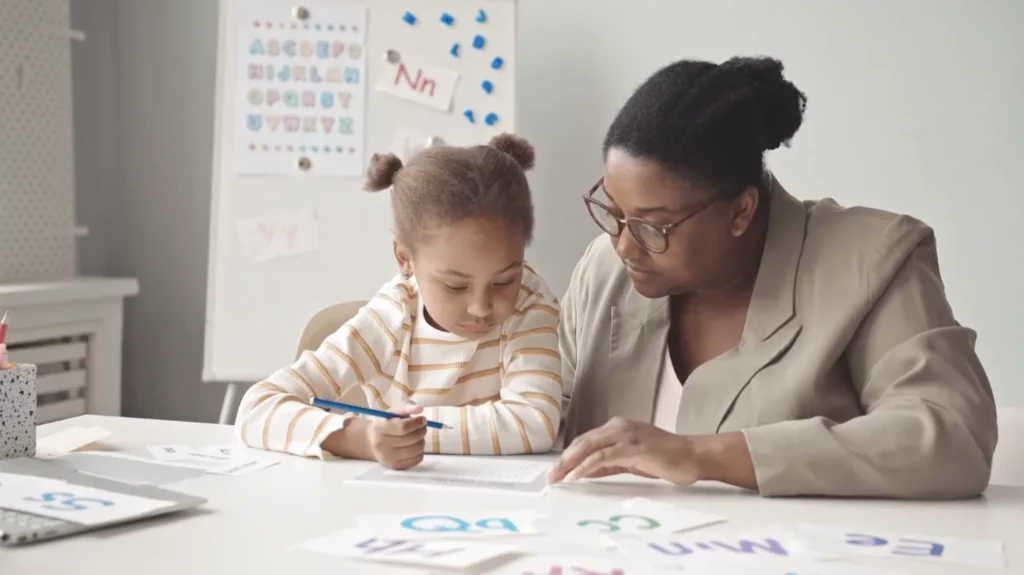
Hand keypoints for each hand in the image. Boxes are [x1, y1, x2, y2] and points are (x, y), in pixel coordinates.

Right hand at [326, 404, 426, 468]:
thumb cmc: (384, 425)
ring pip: (416, 449)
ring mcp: (388, 458)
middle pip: (411, 439)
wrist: (371, 442)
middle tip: (423, 427)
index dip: (416, 423)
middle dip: (421, 431)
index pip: (402, 427)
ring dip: (422, 440)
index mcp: (379, 429)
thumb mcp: (391, 414)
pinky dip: (420, 451)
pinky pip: (417, 459)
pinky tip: (415, 445)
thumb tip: (420, 409)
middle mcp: (382, 445)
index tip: (423, 419)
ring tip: (418, 436)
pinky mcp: (395, 467)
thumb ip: (406, 409)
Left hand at [546, 417, 701, 484]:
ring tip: (557, 478)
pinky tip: (575, 478)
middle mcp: (619, 427)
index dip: (569, 455)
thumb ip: (610, 463)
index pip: (586, 440)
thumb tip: (585, 471)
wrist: (693, 456)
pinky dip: (585, 468)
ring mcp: (625, 436)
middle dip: (564, 460)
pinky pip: (601, 458)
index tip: (557, 470)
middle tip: (550, 476)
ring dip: (569, 464)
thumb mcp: (632, 460)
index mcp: (618, 427)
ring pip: (588, 448)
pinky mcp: (632, 448)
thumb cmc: (666, 458)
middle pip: (582, 442)